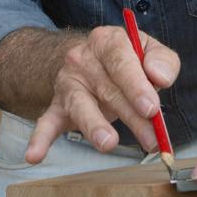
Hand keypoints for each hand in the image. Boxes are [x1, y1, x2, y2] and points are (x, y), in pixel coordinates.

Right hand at [25, 26, 178, 163]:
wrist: (89, 59)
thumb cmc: (126, 59)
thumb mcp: (149, 50)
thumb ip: (162, 61)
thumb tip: (159, 77)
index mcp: (107, 41)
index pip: (121, 60)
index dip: (136, 85)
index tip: (151, 108)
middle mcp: (83, 59)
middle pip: (108, 89)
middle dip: (132, 116)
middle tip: (151, 139)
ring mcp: (68, 83)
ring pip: (80, 106)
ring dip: (95, 126)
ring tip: (108, 143)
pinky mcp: (57, 106)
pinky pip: (47, 122)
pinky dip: (40, 139)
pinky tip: (34, 155)